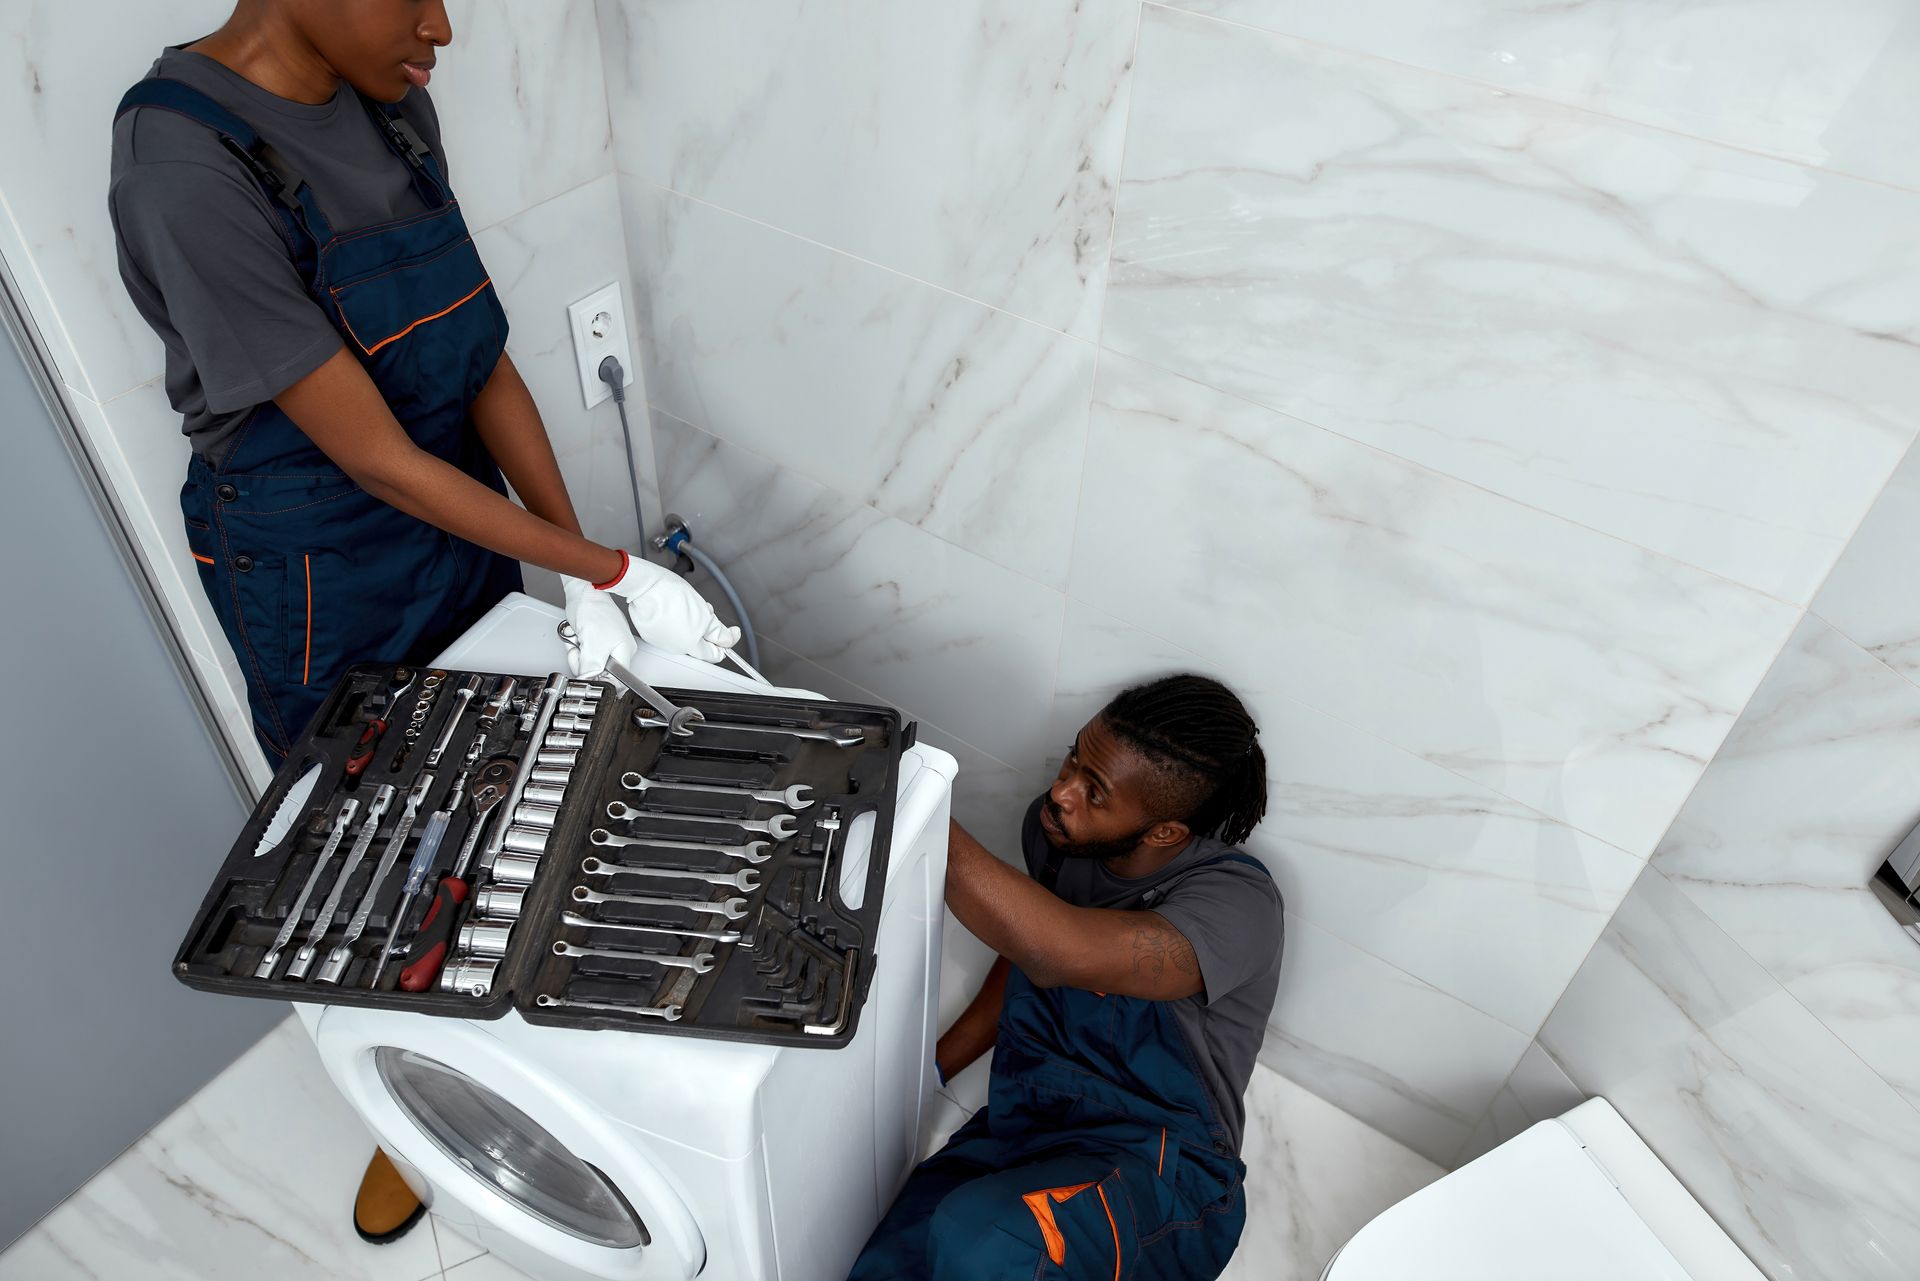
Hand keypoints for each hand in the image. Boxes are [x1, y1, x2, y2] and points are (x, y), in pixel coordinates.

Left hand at [561, 575, 638, 676]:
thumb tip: (587, 682)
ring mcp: (605, 645)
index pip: (617, 681)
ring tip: (579, 640)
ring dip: (577, 654)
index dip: (600, 681)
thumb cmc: (594, 611)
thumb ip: (592, 669)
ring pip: (587, 663)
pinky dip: (574, 647)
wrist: (582, 593)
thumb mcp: (594, 646)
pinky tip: (576, 637)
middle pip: (598, 673)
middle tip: (581, 649)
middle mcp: (618, 650)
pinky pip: (582, 653)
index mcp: (625, 653)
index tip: (588, 674)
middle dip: (584, 663)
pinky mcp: (594, 640)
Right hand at [595, 550, 739, 662]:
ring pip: (687, 635)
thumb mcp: (703, 612)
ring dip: (693, 622)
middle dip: (707, 627)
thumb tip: (728, 640)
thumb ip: (717, 631)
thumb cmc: (670, 595)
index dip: (725, 642)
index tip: (730, 632)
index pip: (713, 654)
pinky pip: (672, 630)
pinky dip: (678, 620)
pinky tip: (675, 606)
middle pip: (700, 643)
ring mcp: (661, 641)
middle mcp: (674, 647)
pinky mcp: (652, 633)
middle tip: (705, 611)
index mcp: (688, 645)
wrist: (645, 585)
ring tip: (688, 605)